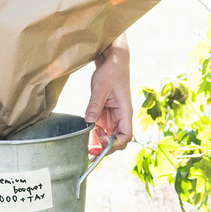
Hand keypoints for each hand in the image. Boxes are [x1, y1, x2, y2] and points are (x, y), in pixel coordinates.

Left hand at [84, 36, 131, 154]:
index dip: (114, 144)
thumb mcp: (101, 88)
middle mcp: (121, 117)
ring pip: (109, 137)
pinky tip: (85, 136)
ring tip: (84, 146)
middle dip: (106, 148)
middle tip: (90, 150)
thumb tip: (89, 122)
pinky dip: (94, 135)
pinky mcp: (107, 114)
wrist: (113, 61)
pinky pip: (102, 129)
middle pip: (118, 141)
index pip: (126, 136)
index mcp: (125, 111)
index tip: (100, 140)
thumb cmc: (111, 72)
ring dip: (98, 143)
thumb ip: (95, 105)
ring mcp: (114, 117)